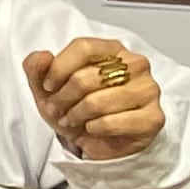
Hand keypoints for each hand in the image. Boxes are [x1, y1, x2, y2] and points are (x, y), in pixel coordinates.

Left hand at [26, 38, 160, 158]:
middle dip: (62, 98)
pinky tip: (91, 128)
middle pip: (86, 77)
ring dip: (75, 115)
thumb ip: (37, 68)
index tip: (48, 86)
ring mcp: (148, 90)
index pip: (84, 47)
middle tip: (57, 110)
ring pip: (97, 102)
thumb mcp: (48, 89)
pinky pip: (112, 122)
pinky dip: (93, 128)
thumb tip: (42, 56)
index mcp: (113, 50)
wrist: (97, 141)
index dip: (58, 69)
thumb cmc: (76, 108)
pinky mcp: (152, 117)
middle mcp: (136, 65)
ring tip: (72, 120)